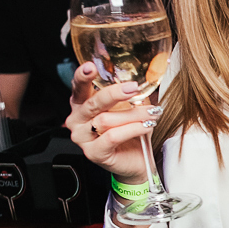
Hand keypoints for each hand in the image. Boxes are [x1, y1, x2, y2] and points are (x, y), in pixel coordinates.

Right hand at [65, 63, 160, 182]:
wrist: (136, 160)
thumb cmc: (130, 131)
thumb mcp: (129, 107)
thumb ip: (129, 93)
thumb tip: (145, 77)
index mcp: (82, 104)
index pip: (78, 87)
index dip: (82, 76)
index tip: (91, 66)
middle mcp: (77, 120)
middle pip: (93, 103)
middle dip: (115, 93)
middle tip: (133, 88)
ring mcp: (82, 138)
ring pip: (105, 120)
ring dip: (132, 114)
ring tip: (151, 113)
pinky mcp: (93, 153)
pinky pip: (112, 136)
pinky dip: (132, 129)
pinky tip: (146, 126)